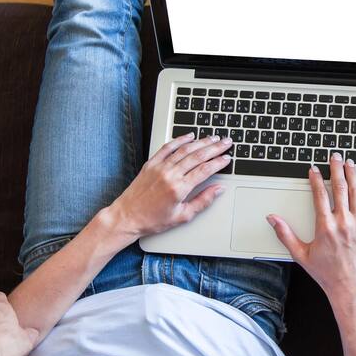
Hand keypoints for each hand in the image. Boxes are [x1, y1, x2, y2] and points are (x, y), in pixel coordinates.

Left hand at [110, 133, 231, 238]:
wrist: (127, 216)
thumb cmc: (152, 220)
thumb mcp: (182, 216)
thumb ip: (203, 201)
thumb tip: (218, 189)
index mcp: (179, 188)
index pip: (205, 170)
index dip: (219, 162)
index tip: (228, 158)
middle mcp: (170, 174)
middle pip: (198, 156)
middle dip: (215, 148)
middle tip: (226, 142)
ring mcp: (159, 167)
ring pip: (185, 149)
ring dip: (201, 142)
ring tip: (213, 138)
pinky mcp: (151, 163)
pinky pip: (168, 147)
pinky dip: (180, 140)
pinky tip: (189, 136)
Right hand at [267, 153, 355, 302]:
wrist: (349, 287)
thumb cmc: (326, 273)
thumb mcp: (300, 254)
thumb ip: (285, 234)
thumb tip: (272, 219)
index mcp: (325, 226)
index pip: (319, 195)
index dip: (315, 179)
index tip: (313, 169)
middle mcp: (343, 222)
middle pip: (339, 188)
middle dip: (336, 169)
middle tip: (334, 157)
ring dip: (353, 175)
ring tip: (350, 162)